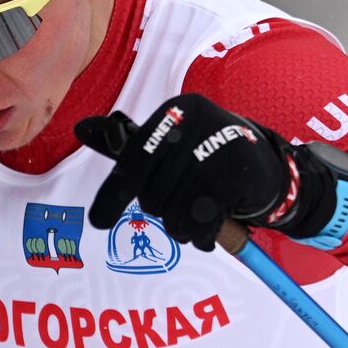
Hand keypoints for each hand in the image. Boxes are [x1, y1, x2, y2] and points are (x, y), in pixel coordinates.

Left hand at [74, 94, 347, 251]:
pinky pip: (202, 221)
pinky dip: (201, 236)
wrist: (267, 168)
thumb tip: (80, 128)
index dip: (113, 195)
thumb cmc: (206, 158)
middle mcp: (198, 121)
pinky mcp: (240, 174)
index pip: (133, 160)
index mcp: (175, 111)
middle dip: (162, 211)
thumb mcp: (169, 144)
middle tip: (181, 207)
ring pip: (177, 212)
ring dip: (182, 228)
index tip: (98, 221)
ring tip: (195, 221)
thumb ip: (128, 143)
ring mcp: (222, 146)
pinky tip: (208, 233)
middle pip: (154, 193)